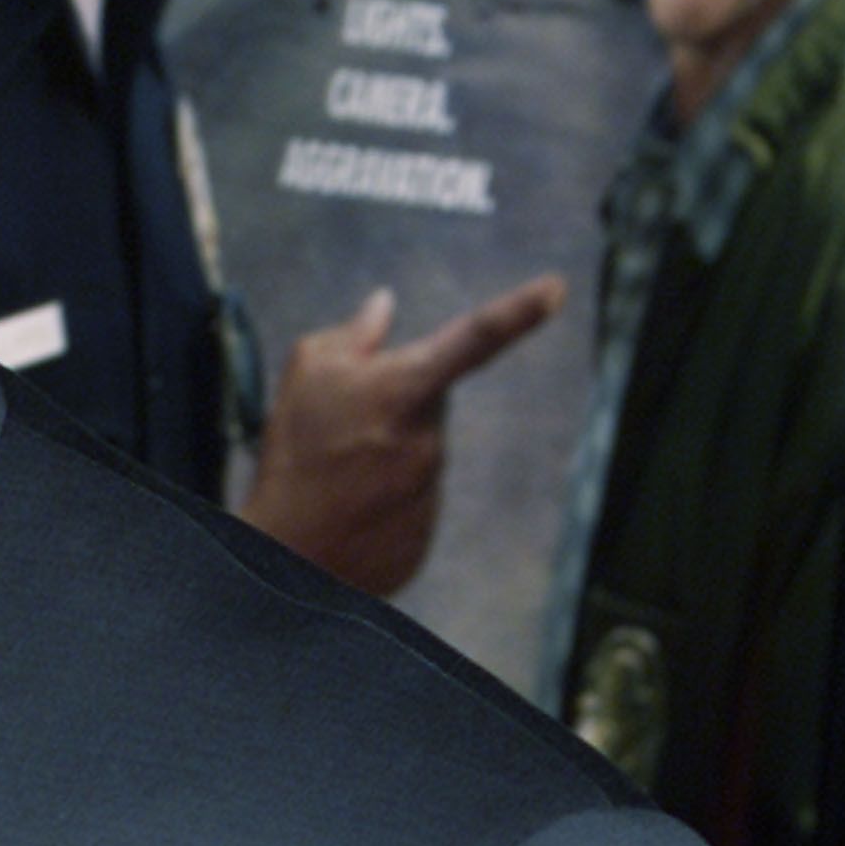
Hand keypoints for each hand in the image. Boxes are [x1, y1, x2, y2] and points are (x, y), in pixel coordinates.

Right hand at [238, 273, 565, 597]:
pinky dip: (379, 497)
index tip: (557, 288)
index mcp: (406, 390)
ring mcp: (431, 491)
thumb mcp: (306, 372)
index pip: (476, 338)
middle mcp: (430, 439)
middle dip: (395, 402)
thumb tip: (383, 306)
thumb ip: (352, 334)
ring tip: (333, 472)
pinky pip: (408, 500)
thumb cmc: (293, 454)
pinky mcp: (422, 533)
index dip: (520, 310)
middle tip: (339, 425)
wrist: (287, 557)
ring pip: (418, 451)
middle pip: (428, 402)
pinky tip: (343, 505)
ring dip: (384, 451)